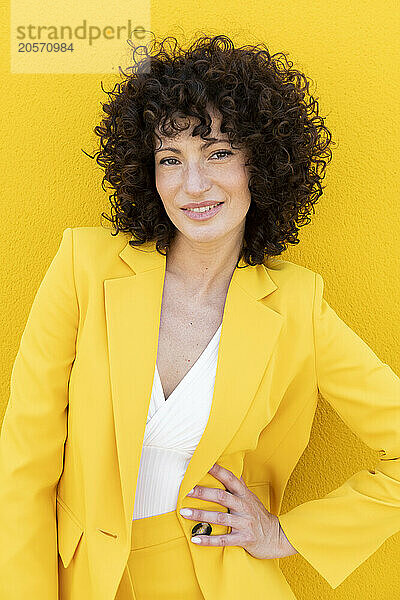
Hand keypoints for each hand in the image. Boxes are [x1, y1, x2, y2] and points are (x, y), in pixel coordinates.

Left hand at [180, 463, 297, 558]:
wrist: (276, 537)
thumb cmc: (258, 515)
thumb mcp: (251, 497)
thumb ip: (239, 484)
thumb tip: (229, 465)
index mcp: (244, 494)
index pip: (230, 478)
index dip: (217, 470)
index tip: (203, 464)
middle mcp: (244, 506)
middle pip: (222, 497)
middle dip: (203, 493)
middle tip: (187, 490)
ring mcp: (244, 523)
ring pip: (220, 518)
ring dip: (201, 515)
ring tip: (184, 513)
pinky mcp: (243, 539)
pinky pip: (223, 540)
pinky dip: (208, 539)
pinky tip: (195, 538)